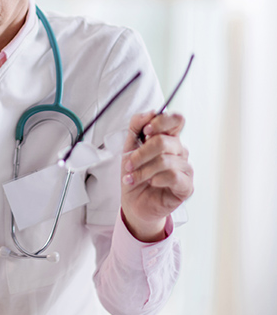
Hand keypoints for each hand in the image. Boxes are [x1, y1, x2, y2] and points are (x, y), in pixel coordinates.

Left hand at [120, 111, 193, 241]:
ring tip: (132, 178)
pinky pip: (174, 176)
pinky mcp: (186, 186)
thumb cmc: (134, 173)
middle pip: (164, 141)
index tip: (146, 131)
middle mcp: (180, 151)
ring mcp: (185, 169)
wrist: (133, 201)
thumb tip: (151, 112)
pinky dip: (156, 178)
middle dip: (141, 153)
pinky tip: (150, 183)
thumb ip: (137, 126)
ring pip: (165, 160)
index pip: (176, 119)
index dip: (162, 121)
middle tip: (128, 163)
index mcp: (168, 139)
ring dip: (143, 169)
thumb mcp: (129, 146)